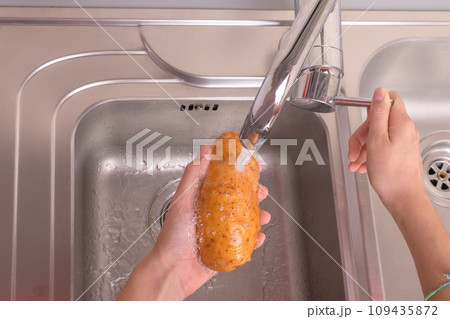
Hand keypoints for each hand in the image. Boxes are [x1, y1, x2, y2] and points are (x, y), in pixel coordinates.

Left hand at [117, 145, 269, 299]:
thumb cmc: (172, 237)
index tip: (249, 162)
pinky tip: (259, 236)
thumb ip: (193, 175)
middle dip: (254, 193)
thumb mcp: (181, 200)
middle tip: (261, 190)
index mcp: (203, 199)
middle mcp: (214, 213)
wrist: (172, 271)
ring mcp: (222, 232)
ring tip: (264, 215)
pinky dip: (256, 239)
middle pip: (239, 198)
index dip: (238, 169)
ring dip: (259, 215)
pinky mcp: (228, 249)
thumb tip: (204, 151)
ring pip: (246, 219)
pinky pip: (247, 242)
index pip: (223, 179)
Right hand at [348, 87, 426, 211]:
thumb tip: (380, 92)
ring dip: (362, 147)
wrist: (404, 199)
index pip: (389, 99)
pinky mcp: (400, 154)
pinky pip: (381, 147)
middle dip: (361, 134)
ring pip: (377, 136)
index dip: (372, 107)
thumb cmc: (391, 175)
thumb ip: (377, 114)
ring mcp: (403, 142)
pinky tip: (363, 166)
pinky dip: (369, 155)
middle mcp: (405, 130)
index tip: (362, 119)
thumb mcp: (376, 140)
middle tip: (354, 149)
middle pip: (378, 121)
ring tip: (355, 161)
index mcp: (400, 123)